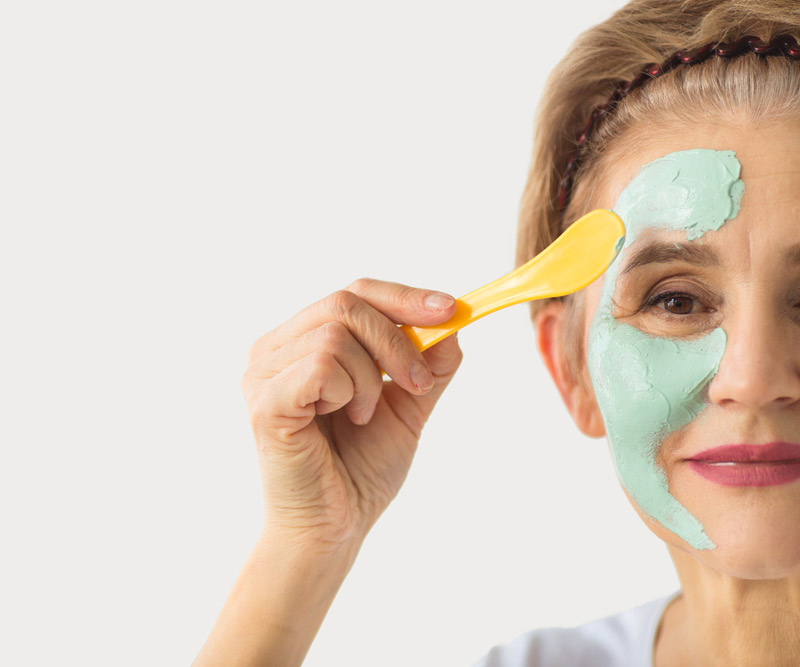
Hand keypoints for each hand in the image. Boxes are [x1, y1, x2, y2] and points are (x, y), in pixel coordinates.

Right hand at [242, 278, 462, 559]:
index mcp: (303, 342)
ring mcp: (262, 372)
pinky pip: (322, 365)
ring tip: (365, 416)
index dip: (404, 297)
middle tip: (419, 386)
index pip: (353, 293)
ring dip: (372, 379)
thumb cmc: (360, 468)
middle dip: (397, 340)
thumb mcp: (408, 403)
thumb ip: (429, 361)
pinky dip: (350, 392)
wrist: (335, 527)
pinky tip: (346, 419)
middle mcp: (274, 348)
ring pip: (337, 334)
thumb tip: (456, 316)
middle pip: (345, 302)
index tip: (451, 308)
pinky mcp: (265, 400)